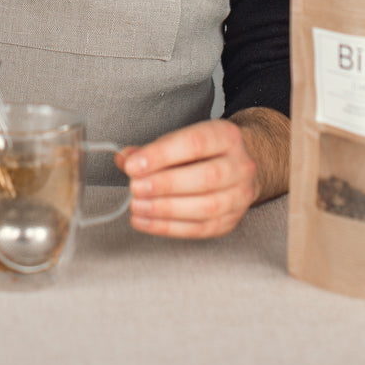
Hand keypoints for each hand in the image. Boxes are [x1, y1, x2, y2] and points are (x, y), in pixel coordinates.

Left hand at [115, 118, 258, 239]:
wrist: (236, 166)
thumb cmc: (203, 152)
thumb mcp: (181, 139)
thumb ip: (153, 149)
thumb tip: (125, 158)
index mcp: (226, 136)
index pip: (195, 143)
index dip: (162, 155)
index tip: (133, 165)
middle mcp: (240, 165)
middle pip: (206, 178)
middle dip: (165, 185)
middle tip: (135, 188)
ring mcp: (240, 196)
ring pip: (206, 207)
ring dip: (165, 209)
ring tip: (137, 206)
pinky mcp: (231, 221)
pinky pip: (201, 229)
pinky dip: (169, 227)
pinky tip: (146, 221)